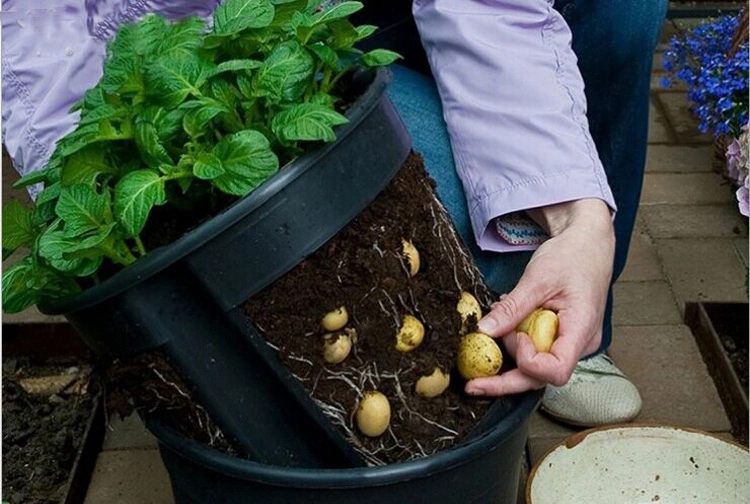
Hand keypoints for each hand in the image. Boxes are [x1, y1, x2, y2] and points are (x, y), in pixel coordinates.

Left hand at [465, 199, 614, 395]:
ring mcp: (571, 344)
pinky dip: (516, 342)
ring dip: (510, 355)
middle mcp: (580, 345)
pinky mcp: (560, 339)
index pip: (555, 371)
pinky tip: (506, 326)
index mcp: (582, 331)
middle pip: (541, 378)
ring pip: (536, 368)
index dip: (529, 362)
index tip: (516, 336)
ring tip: (496, 329)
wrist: (588, 245)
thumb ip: (513, 308)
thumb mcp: (538, 278)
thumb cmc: (573, 256)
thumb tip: (485, 331)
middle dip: (504, 380)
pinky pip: (536, 351)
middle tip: (472, 383)